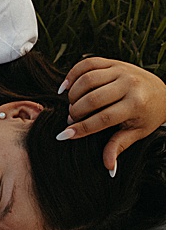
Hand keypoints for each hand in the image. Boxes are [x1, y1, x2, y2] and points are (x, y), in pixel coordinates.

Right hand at [58, 56, 165, 172]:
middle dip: (75, 112)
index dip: (82, 128)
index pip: (103, 118)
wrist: (163, 92)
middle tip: (71, 120)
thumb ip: (119, 146)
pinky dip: (72, 75)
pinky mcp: (113, 62)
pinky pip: (87, 64)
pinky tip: (66, 88)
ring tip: (72, 106)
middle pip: (92, 99)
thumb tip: (108, 167)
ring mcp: (121, 70)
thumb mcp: (137, 132)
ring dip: (73, 95)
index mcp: (136, 104)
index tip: (65, 135)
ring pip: (86, 80)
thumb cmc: (148, 114)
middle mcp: (129, 84)